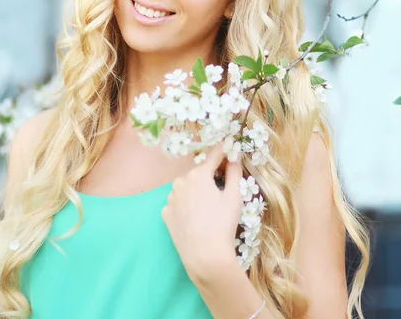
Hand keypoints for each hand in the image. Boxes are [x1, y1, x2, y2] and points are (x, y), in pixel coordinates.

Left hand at [161, 143, 242, 282]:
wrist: (205, 256)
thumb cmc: (223, 225)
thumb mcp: (234, 196)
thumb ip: (234, 172)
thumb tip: (235, 154)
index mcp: (198, 174)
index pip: (213, 155)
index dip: (223, 150)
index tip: (229, 144)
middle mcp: (180, 181)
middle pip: (199, 172)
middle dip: (210, 175)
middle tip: (222, 187)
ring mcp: (170, 197)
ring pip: (187, 187)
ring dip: (197, 190)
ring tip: (209, 208)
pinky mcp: (165, 212)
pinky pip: (178, 202)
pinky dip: (187, 205)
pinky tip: (196, 218)